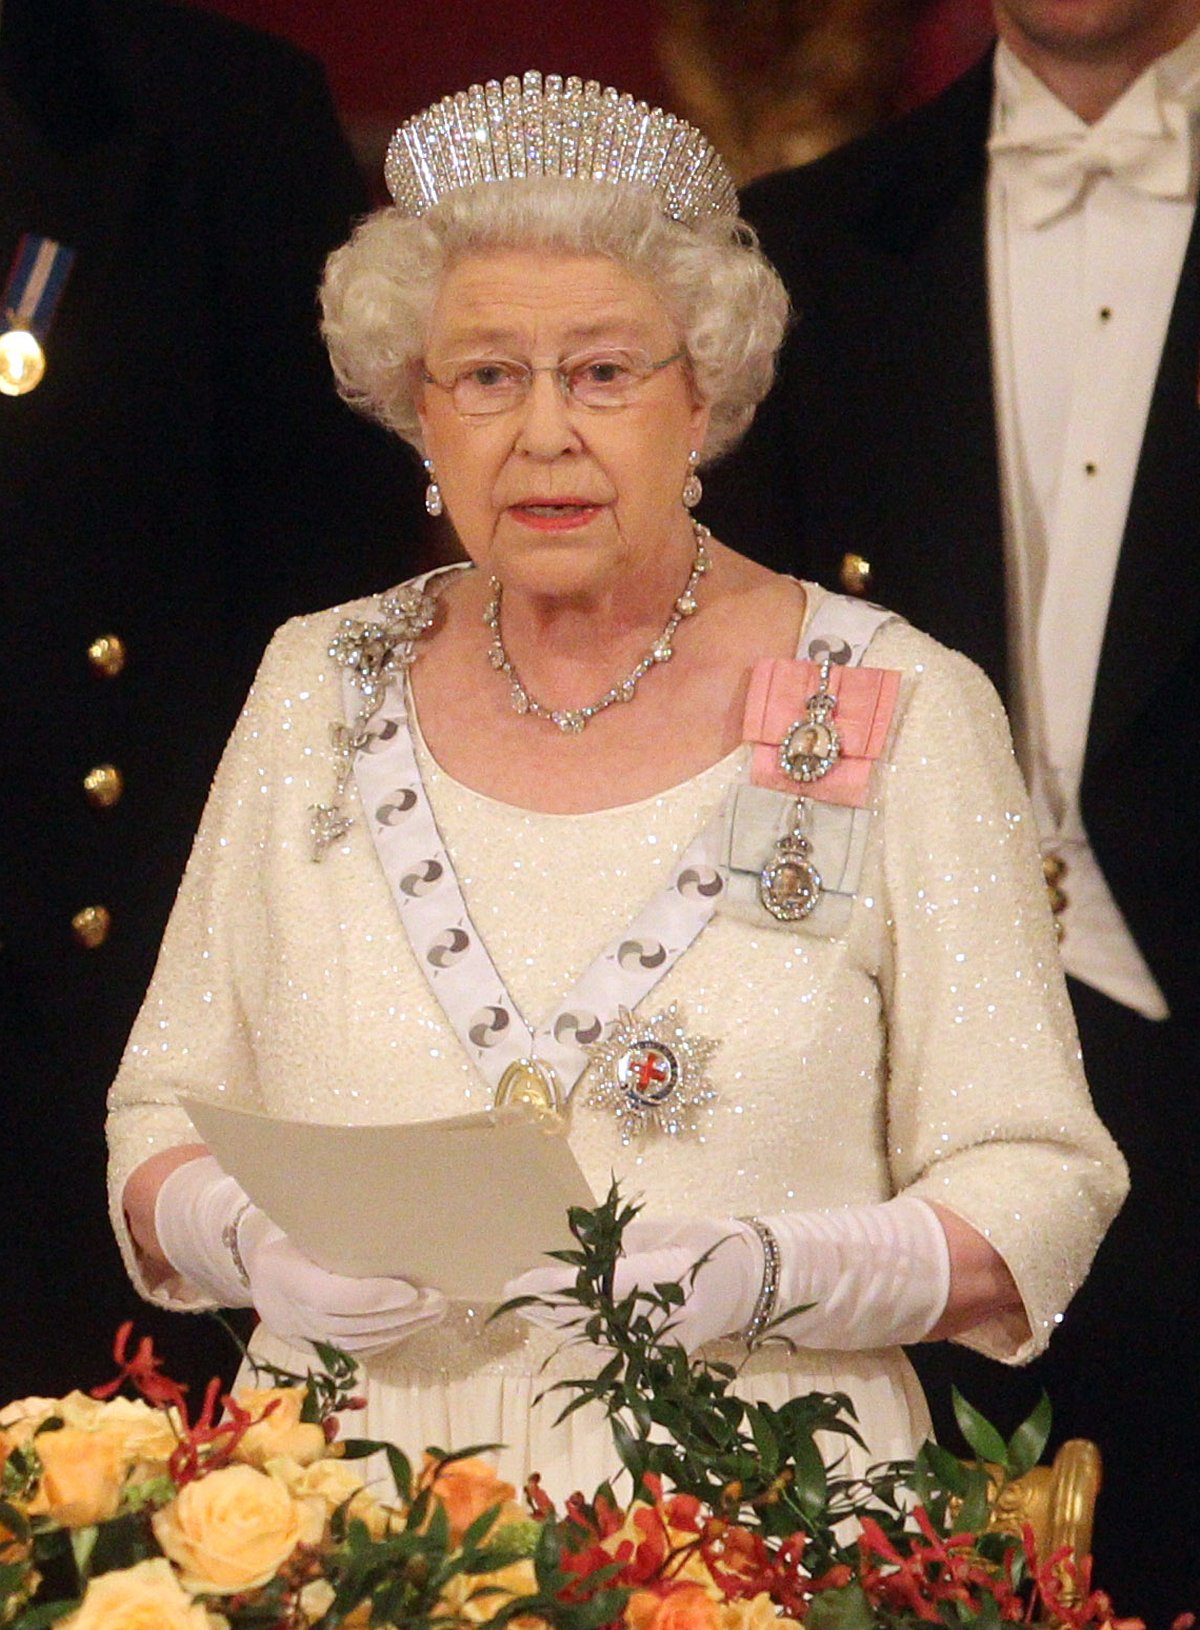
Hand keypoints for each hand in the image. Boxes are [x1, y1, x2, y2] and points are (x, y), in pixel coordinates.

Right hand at [153, 1154, 446, 1354]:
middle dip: (399, 1316)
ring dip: (401, 1329)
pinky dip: (386, 1340)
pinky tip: (412, 1324)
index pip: (330, 1296)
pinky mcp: (311, 1351)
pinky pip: (353, 1353)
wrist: (261, 1268)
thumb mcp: (307, 1220)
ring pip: (355, 1343)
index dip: (372, 1297)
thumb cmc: (295, 1230)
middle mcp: (286, 1310)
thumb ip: (340, 1221)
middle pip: (349, 1325)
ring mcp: (296, 1336)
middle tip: (438, 1300)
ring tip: (434, 1311)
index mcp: (281, 1272)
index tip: (411, 1290)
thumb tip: (397, 1191)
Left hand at [503, 1214, 759, 1354]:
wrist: (751, 1280)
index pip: (591, 1287)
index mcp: (662, 1281)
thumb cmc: (708, 1241)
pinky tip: (562, 1326)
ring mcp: (662, 1344)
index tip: (518, 1280)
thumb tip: (576, 1249)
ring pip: (597, 1340)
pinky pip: (614, 1350)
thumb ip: (619, 1245)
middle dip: (545, 1306)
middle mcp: (659, 1320)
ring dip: (558, 1324)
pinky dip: (584, 1337)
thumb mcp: (661, 1231)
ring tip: (528, 1307)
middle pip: (587, 1319)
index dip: (551, 1286)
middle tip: (512, 1291)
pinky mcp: (662, 1357)